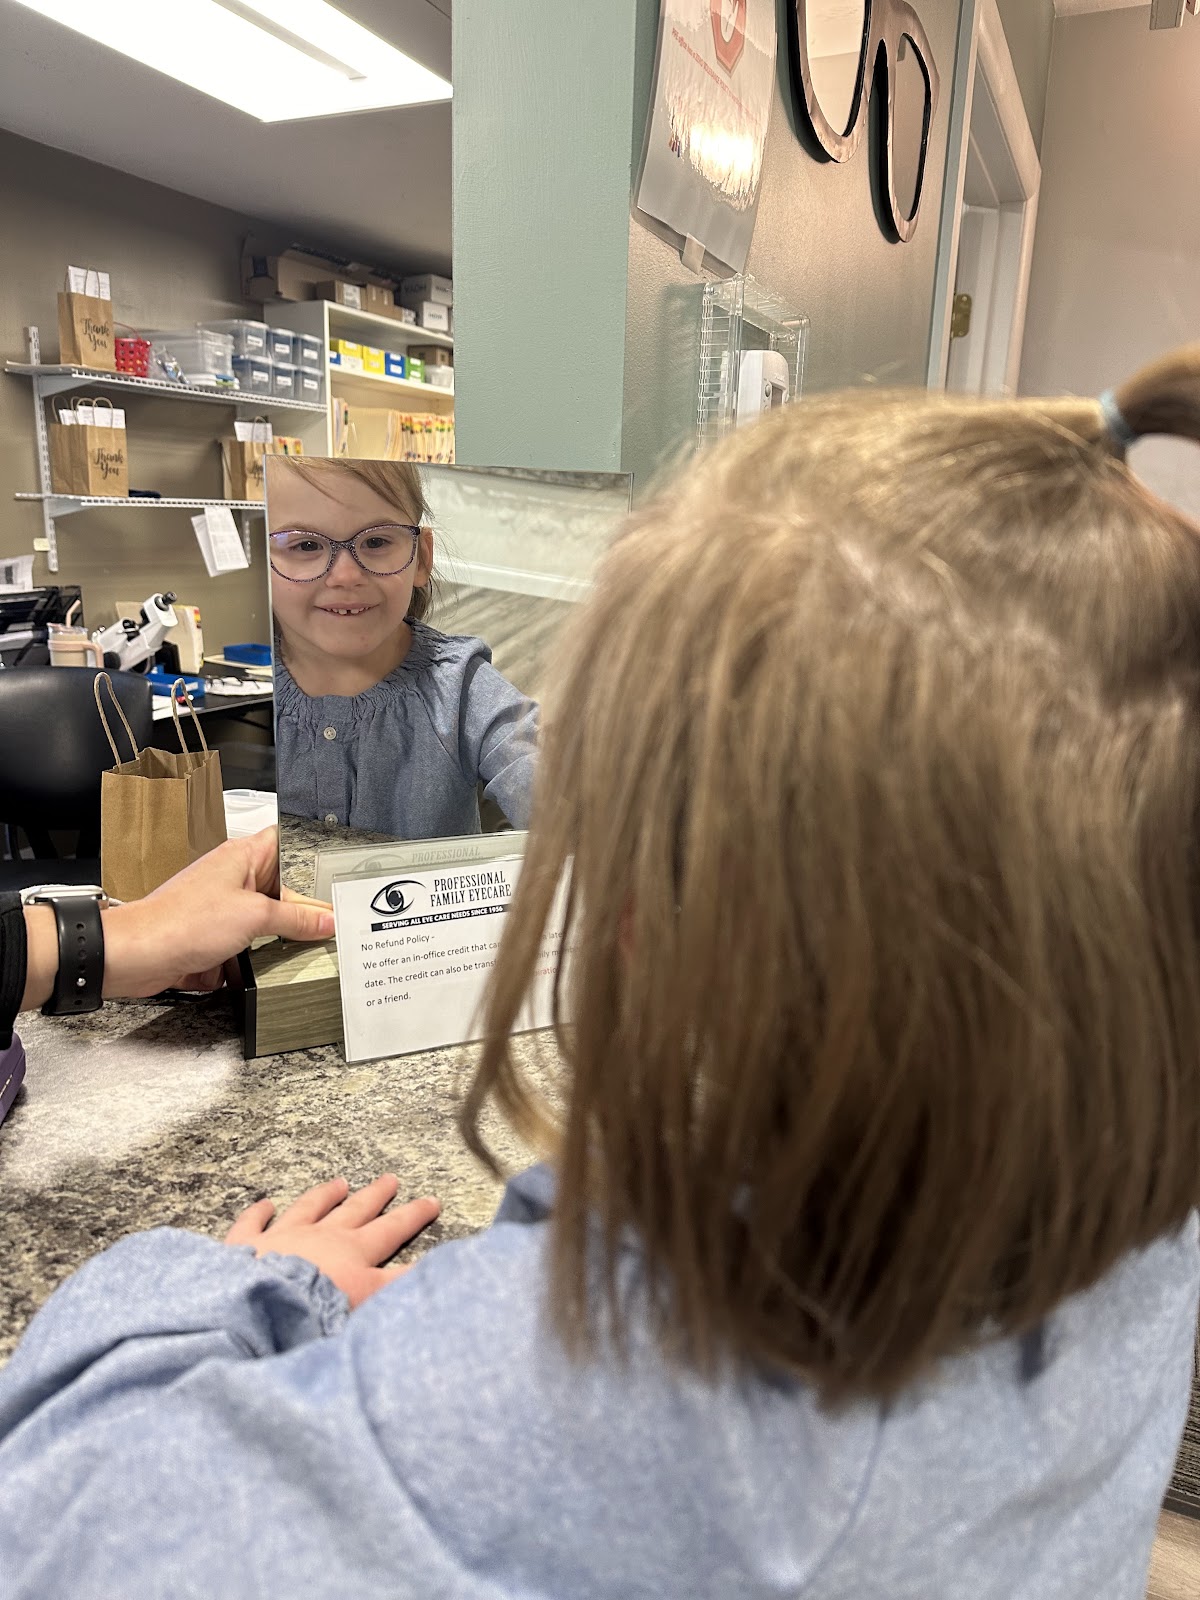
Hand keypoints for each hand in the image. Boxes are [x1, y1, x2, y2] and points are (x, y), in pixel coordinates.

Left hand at [99, 828, 334, 998]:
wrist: (136, 956)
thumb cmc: (181, 922)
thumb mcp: (255, 916)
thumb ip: (296, 918)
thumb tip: (326, 920)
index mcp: (242, 856)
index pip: (285, 841)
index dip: (311, 854)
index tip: (338, 874)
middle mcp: (232, 878)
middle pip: (281, 886)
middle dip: (304, 905)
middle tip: (334, 919)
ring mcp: (223, 908)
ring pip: (267, 919)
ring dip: (283, 935)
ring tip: (313, 945)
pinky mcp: (214, 937)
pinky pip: (249, 944)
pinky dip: (262, 956)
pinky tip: (280, 967)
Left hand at [225, 1176, 439, 1307]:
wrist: (259, 1308)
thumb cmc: (315, 1314)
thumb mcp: (367, 1304)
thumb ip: (396, 1288)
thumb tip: (428, 1270)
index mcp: (353, 1255)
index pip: (391, 1232)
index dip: (413, 1217)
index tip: (432, 1201)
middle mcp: (322, 1237)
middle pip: (355, 1211)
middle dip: (376, 1196)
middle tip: (390, 1179)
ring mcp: (283, 1235)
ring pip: (310, 1208)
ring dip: (326, 1195)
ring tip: (339, 1183)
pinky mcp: (247, 1244)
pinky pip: (254, 1222)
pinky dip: (260, 1212)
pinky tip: (264, 1203)